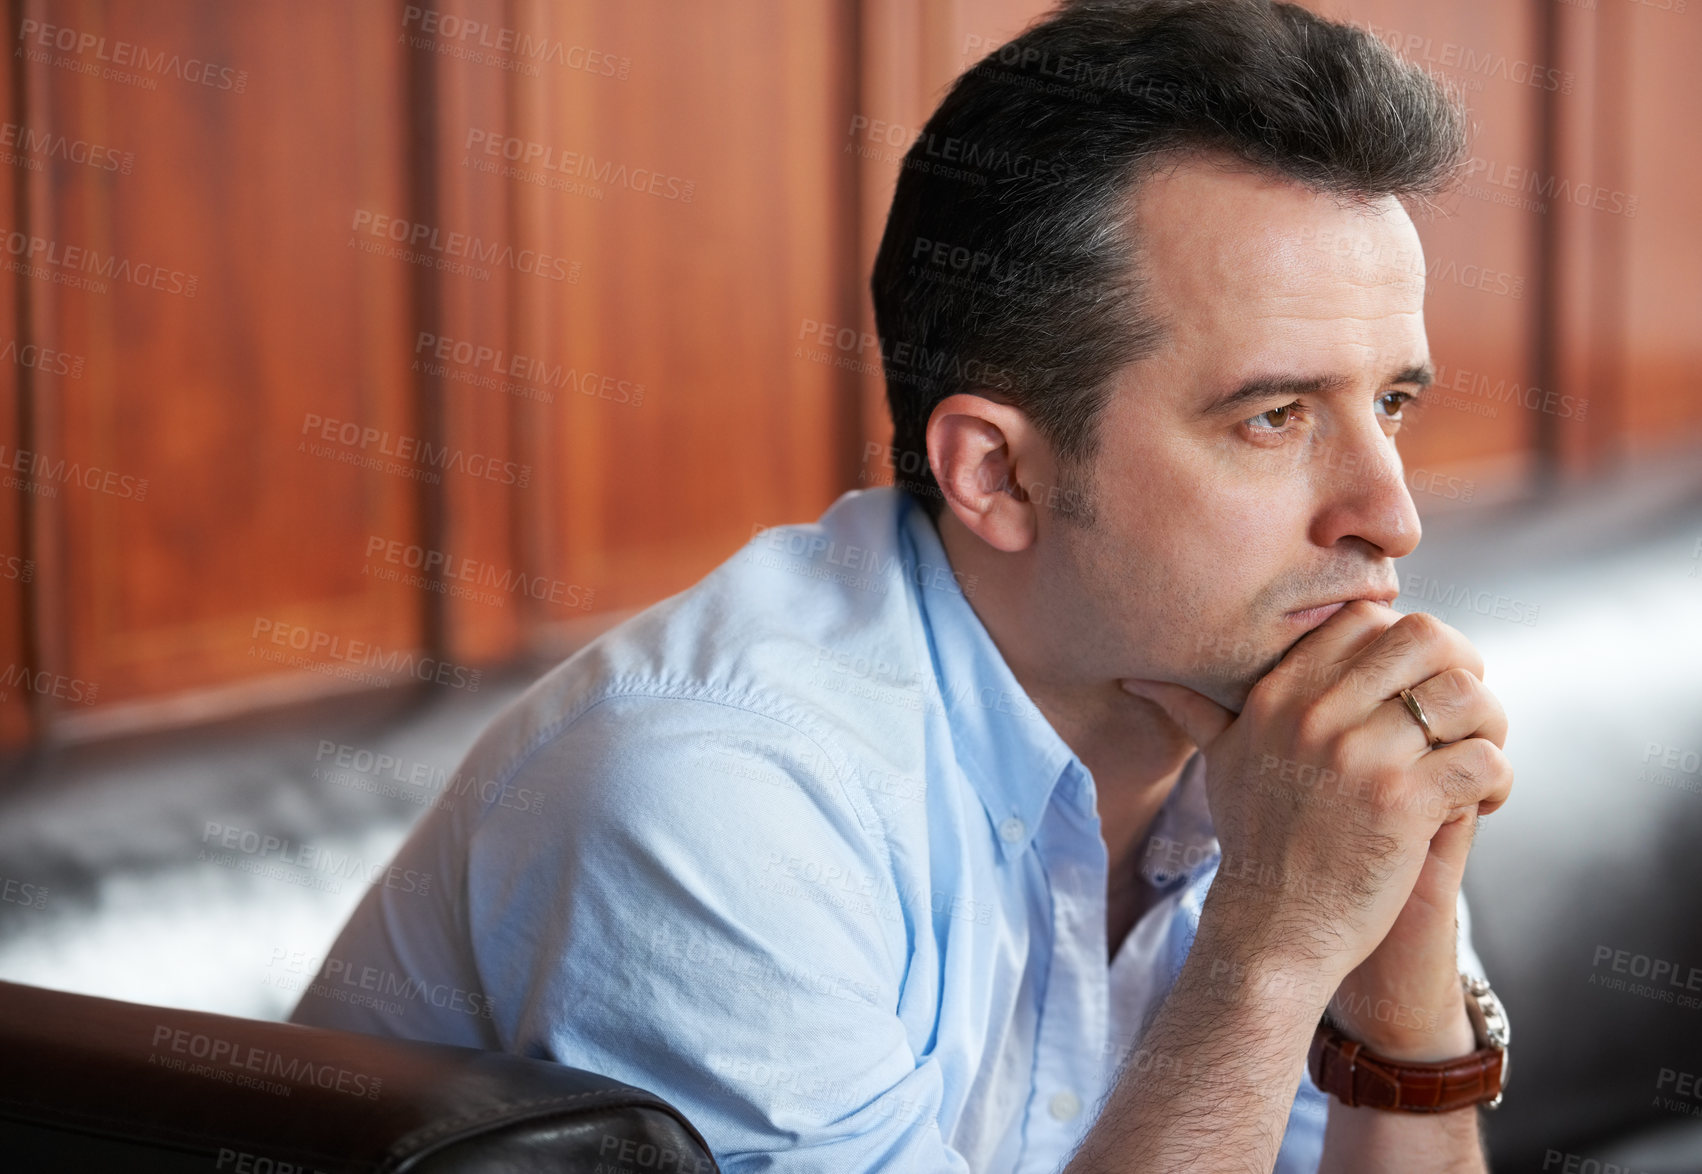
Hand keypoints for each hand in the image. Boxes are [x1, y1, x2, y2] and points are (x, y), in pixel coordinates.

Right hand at [1120, 604, 1512, 1012]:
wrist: (1272, 931)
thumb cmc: (1256, 846)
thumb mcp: (1220, 764)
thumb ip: (1194, 710)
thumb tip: (1140, 675)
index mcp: (1280, 695)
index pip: (1365, 618)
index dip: (1405, 640)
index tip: (1413, 684)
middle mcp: (1317, 715)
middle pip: (1426, 637)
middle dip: (1462, 668)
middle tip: (1462, 714)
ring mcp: (1361, 757)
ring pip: (1465, 695)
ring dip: (1488, 724)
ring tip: (1478, 759)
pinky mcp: (1404, 803)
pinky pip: (1483, 759)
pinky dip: (1498, 780)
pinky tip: (1484, 803)